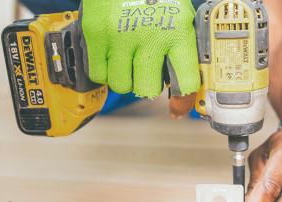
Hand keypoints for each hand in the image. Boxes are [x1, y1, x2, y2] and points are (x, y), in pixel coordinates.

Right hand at [80, 0, 199, 97]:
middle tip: (147, 73)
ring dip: (126, 79)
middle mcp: (150, 37)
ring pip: (121, 85)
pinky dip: (105, 71)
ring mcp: (121, 37)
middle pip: (147, 90)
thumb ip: (183, 51)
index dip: (183, 98)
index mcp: (178, 33)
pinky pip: (98, 74)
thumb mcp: (181, 18)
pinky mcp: (96, 35)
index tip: (179, 104)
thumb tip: (183, 91)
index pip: (185, 82)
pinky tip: (113, 57)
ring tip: (128, 61)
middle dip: (148, 86)